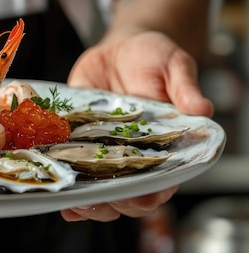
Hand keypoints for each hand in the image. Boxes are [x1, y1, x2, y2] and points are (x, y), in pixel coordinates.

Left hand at [60, 31, 212, 221]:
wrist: (123, 48)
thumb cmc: (155, 60)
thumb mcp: (175, 67)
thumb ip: (184, 89)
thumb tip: (202, 108)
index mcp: (161, 147)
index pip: (160, 183)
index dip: (151, 194)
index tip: (141, 197)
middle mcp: (130, 155)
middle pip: (124, 196)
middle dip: (110, 204)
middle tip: (94, 200)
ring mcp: (101, 151)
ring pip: (96, 189)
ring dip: (84, 202)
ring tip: (71, 200)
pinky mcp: (76, 140)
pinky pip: (69, 166)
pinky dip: (61, 182)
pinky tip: (50, 190)